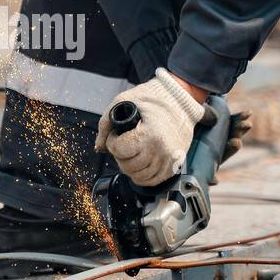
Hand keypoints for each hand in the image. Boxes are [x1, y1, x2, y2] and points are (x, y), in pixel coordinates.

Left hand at [94, 68, 205, 186]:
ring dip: (129, 166)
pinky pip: (151, 181)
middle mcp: (161, 151)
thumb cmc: (154, 98)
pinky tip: (140, 163)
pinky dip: (141, 175)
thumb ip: (106, 124)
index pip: (119, 150)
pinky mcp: (173, 166)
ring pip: (138, 176)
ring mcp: (169, 161)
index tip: (117, 135)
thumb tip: (99, 147)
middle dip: (120, 155)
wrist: (180, 101)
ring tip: (133, 151)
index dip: (112, 142)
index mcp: (150, 134)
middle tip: (124, 142)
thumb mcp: (123, 101)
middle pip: (127, 166)